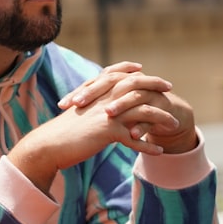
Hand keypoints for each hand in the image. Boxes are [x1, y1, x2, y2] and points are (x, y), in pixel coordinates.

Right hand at [10, 63, 198, 190]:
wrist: (48, 145)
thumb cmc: (62, 133)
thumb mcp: (79, 115)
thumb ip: (91, 108)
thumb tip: (100, 109)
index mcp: (95, 93)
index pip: (116, 74)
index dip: (131, 70)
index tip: (144, 70)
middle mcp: (103, 99)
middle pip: (135, 86)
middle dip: (154, 85)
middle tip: (169, 87)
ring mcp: (107, 114)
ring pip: (142, 112)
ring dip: (161, 118)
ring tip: (174, 125)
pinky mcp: (108, 131)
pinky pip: (135, 138)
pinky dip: (148, 146)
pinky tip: (159, 152)